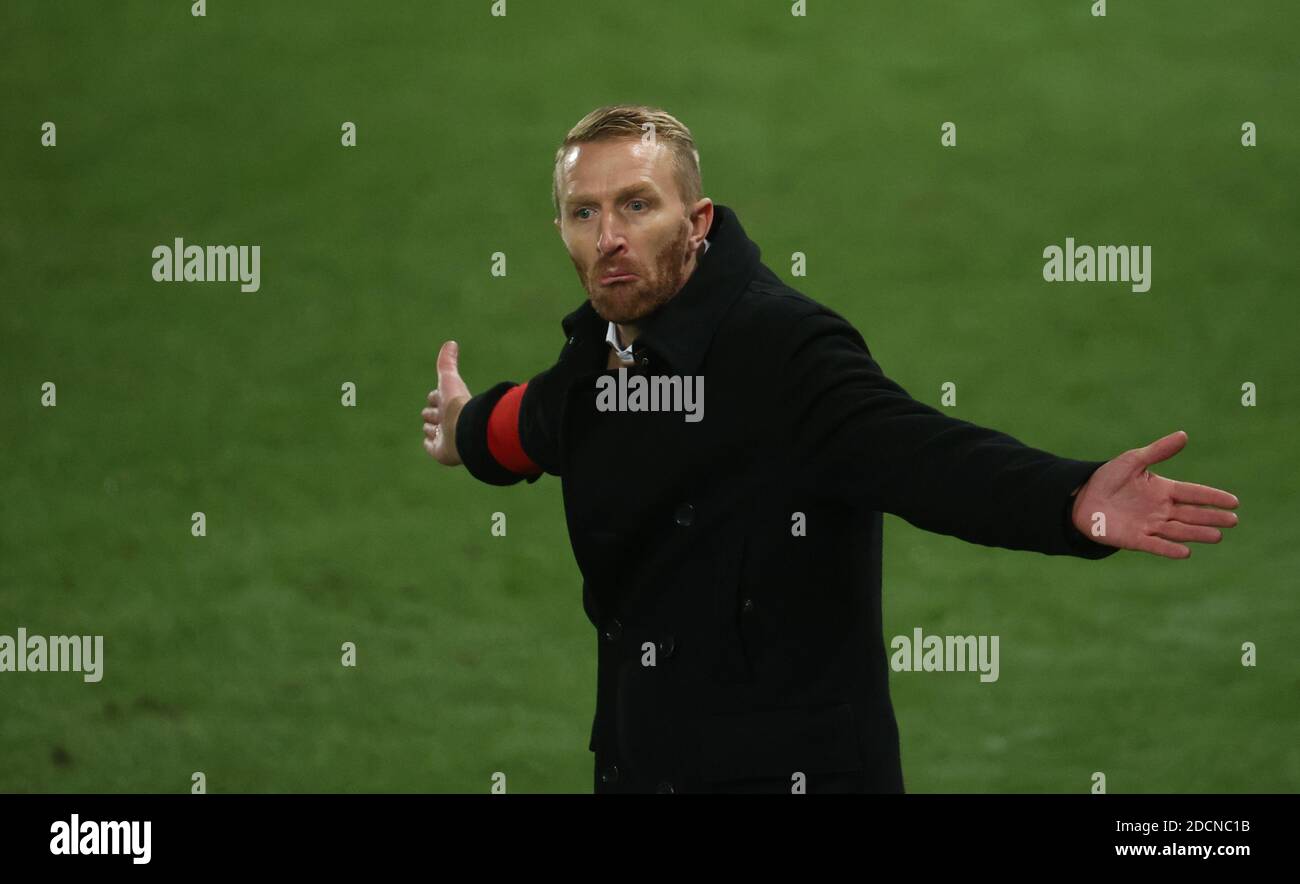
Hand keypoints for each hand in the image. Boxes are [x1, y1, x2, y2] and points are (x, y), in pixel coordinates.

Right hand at [422, 340, 471, 465]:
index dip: (435, 396)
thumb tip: (451, 343)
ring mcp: (444, 436)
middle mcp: (447, 420)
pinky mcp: (439, 451)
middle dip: (431, 412)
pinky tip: (430, 440)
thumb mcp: (449, 380)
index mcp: (450, 404)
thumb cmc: (457, 404)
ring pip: (429, 429)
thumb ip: (447, 363)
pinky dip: (429, 443)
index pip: (436, 398)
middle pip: (431, 414)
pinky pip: (430, 446)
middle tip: (440, 413)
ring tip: (437, 426)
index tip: (438, 396)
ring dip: (430, 427)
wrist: (463, 430)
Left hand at [1070, 430, 1238, 557]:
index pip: (1193, 493)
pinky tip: (1185, 552)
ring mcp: (1149, 525)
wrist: (1081, 497)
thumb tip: (1184, 435)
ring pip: (1179, 531)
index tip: (1234, 501)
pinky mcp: (1134, 539)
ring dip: (1197, 533)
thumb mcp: (1133, 460)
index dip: (1213, 497)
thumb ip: (1158, 451)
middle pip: (1191, 514)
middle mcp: (1161, 510)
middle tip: (1233, 520)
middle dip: (1212, 517)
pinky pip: (1155, 545)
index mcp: (1163, 490)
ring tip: (1217, 536)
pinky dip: (1169, 549)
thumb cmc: (1108, 478)